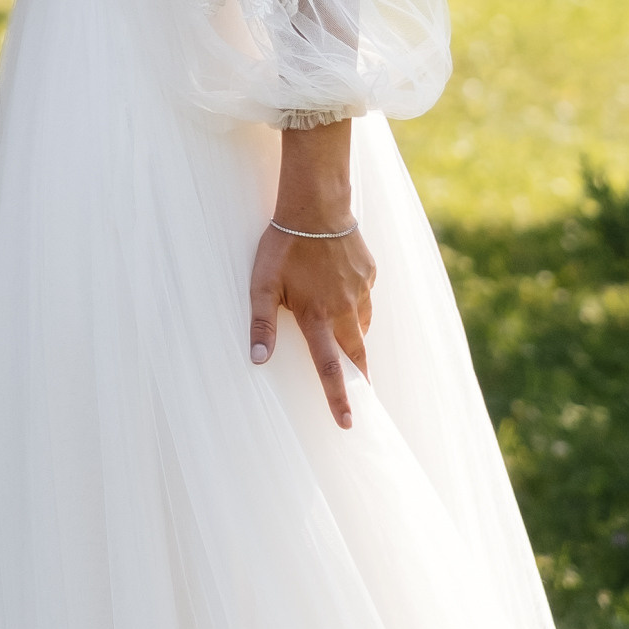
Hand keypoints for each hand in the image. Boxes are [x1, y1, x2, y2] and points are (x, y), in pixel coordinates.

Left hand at [250, 218, 374, 429]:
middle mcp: (344, 309)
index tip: (347, 422)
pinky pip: (365, 298)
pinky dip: (356, 304)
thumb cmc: (284, 245)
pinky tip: (343, 292)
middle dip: (359, 377)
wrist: (317, 206)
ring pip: (361, 325)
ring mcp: (360, 291)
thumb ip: (261, 323)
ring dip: (355, 337)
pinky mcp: (369, 273)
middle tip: (364, 393)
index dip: (338, 398)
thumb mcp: (263, 284)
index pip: (329, 367)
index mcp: (317, 317)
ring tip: (347, 341)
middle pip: (355, 353)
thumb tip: (258, 359)